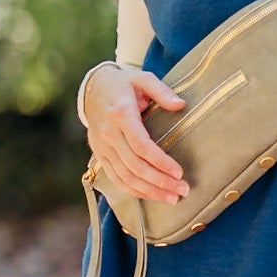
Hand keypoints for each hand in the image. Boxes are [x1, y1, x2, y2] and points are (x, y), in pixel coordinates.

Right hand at [83, 63, 189, 204]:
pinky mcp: (100, 155)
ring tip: (172, 198)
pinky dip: (134, 190)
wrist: (93, 88)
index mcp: (121, 114)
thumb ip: (162, 91)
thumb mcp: (143, 78)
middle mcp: (109, 134)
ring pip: (125, 177)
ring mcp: (102, 147)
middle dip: (160, 181)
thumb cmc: (124, 84)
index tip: (179, 173)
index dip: (160, 162)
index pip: (141, 145)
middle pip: (135, 166)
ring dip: (150, 191)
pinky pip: (116, 178)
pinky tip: (152, 195)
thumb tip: (180, 105)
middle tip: (183, 190)